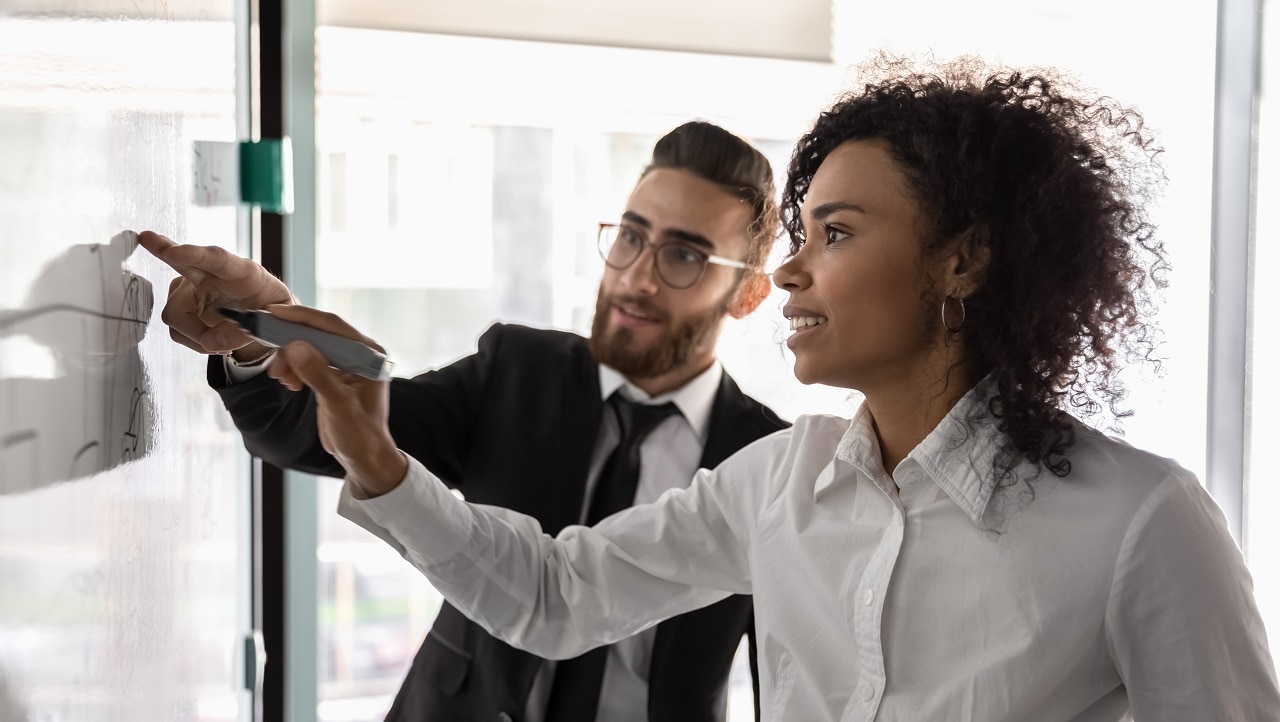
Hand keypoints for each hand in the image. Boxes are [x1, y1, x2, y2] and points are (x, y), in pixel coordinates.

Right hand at [136, 230, 294, 357]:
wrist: (261, 315)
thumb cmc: (267, 309)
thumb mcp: (272, 322)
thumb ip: (247, 331)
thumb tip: (210, 342)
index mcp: (242, 273)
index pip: (218, 260)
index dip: (194, 256)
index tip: (174, 252)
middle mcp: (211, 274)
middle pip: (181, 261)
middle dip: (161, 248)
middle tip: (143, 237)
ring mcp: (191, 287)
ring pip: (176, 314)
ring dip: (198, 335)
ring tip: (223, 336)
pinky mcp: (178, 303)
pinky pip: (176, 330)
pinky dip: (194, 339)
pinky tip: (211, 333)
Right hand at [264, 304, 407, 494]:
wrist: (364, 458)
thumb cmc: (360, 434)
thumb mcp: (338, 405)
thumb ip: (318, 375)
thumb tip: (295, 346)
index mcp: (370, 355)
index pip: (334, 326)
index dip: (303, 317)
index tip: (274, 313)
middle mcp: (361, 354)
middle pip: (320, 334)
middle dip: (292, 341)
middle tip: (268, 348)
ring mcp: (348, 364)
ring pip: (311, 348)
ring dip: (291, 358)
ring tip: (279, 377)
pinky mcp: (335, 375)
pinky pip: (309, 361)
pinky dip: (295, 368)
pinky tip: (288, 382)